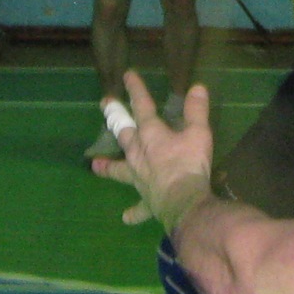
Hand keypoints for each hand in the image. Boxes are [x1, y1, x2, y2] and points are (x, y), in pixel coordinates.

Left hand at [93, 71, 215, 230]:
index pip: (142, 106)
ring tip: (95, 167)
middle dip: (115, 117)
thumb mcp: (198, 133)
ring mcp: (139, 178)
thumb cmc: (190, 163)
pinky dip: (133, 212)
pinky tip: (125, 217)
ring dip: (109, 167)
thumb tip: (197, 87)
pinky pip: (138, 207)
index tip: (128, 75)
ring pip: (120, 170)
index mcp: (151, 135)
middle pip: (123, 133)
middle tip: (105, 105)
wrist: (184, 202)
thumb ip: (196, 110)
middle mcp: (139, 154)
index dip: (136, 90)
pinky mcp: (146, 200)